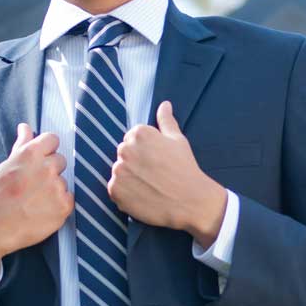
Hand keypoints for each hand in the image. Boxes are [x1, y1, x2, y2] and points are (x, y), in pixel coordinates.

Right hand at [0, 123, 71, 280]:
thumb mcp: (6, 165)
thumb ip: (21, 144)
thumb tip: (25, 127)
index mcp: (31, 153)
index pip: (53, 139)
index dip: (47, 150)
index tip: (40, 161)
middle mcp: (47, 167)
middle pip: (61, 160)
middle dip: (50, 170)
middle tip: (34, 184)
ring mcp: (57, 187)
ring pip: (63, 181)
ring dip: (54, 189)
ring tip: (35, 201)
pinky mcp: (63, 207)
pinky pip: (68, 199)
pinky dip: (58, 205)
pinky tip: (42, 211)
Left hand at [107, 101, 227, 248]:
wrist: (190, 201)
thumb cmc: (185, 168)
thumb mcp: (178, 140)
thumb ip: (166, 120)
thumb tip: (164, 104)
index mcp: (138, 134)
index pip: (132, 138)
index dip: (145, 150)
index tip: (157, 160)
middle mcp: (125, 149)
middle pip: (124, 154)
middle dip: (135, 162)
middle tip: (154, 174)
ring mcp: (119, 171)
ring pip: (119, 171)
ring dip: (129, 177)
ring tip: (149, 185)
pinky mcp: (115, 190)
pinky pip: (115, 189)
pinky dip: (125, 193)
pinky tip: (142, 195)